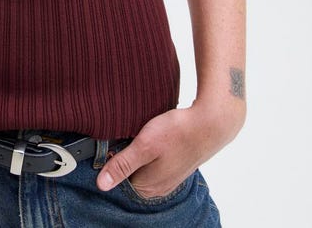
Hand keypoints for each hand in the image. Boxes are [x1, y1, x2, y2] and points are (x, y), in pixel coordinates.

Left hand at [96, 102, 243, 195]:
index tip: (119, 139)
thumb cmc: (178, 132)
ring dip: (140, 148)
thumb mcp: (144, 145)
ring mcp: (168, 177)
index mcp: (147, 187)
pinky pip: (154, 159)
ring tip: (147, 132)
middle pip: (129, 171)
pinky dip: (152, 147)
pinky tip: (157, 134)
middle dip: (127, 152)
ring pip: (142, 163)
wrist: (210, 123)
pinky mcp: (175, 165)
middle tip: (134, 133)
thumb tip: (101, 184)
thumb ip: (122, 165)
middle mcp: (157, 187)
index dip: (113, 156)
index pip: (117, 176)